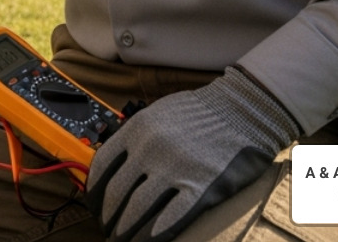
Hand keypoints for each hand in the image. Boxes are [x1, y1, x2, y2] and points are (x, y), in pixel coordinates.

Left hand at [85, 67, 299, 241]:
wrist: (242, 107)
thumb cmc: (200, 111)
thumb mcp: (157, 114)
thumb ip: (135, 138)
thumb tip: (116, 164)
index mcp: (135, 130)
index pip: (101, 168)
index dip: (94, 194)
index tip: (95, 206)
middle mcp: (149, 150)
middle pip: (117, 194)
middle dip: (109, 217)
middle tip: (109, 229)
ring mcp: (174, 169)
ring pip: (138, 210)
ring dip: (127, 230)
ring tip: (124, 240)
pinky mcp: (201, 186)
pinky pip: (171, 218)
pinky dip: (155, 234)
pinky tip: (149, 241)